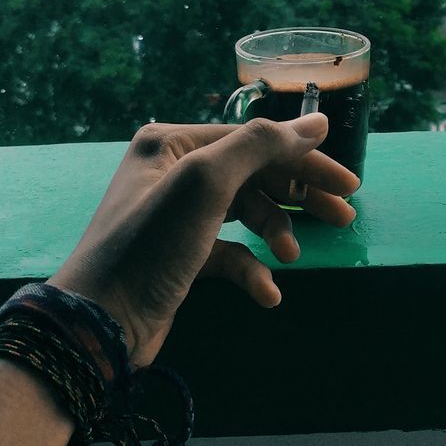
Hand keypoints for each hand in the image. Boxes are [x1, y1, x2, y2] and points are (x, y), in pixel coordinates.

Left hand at [48, 115, 358, 366]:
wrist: (98, 324)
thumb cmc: (150, 246)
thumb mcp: (204, 184)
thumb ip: (260, 146)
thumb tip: (317, 121)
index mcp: (172, 144)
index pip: (254, 141)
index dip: (303, 159)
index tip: (348, 185)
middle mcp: (173, 173)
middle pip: (254, 174)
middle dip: (298, 197)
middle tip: (343, 217)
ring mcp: (177, 217)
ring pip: (246, 213)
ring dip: (275, 233)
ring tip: (293, 257)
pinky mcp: (181, 259)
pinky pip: (229, 254)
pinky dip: (251, 270)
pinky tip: (266, 293)